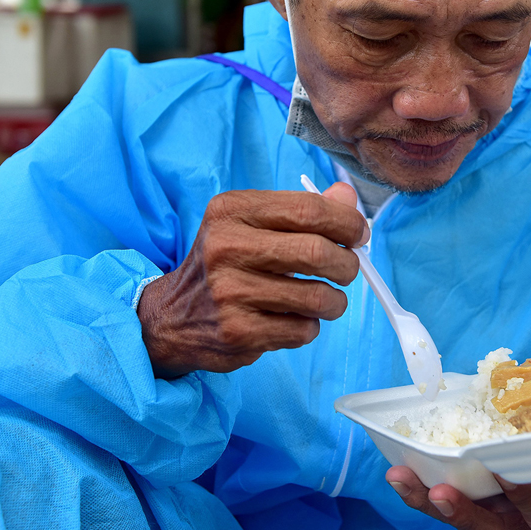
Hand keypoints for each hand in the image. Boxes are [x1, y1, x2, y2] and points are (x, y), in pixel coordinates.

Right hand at [138, 183, 367, 375]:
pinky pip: (302, 330)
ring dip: (334, 301)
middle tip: (348, 270)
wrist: (171, 317)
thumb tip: (347, 197)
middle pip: (317, 252)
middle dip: (347, 264)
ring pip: (317, 297)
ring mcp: (230, 293)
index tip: (359, 234)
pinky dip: (309, 326)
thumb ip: (302, 209)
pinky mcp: (237, 333)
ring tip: (325, 300)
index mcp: (231, 211)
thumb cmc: (224, 265)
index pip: (308, 209)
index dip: (346, 222)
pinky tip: (292, 319)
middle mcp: (225, 248)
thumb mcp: (251, 224)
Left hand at [384, 462, 530, 529]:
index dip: (527, 497)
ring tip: (398, 478)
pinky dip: (420, 489)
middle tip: (439, 491)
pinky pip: (444, 503)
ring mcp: (497, 521)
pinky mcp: (475, 506)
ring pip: (458, 519)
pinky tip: (396, 469)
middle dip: (462, 513)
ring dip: (427, 501)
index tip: (508, 474)